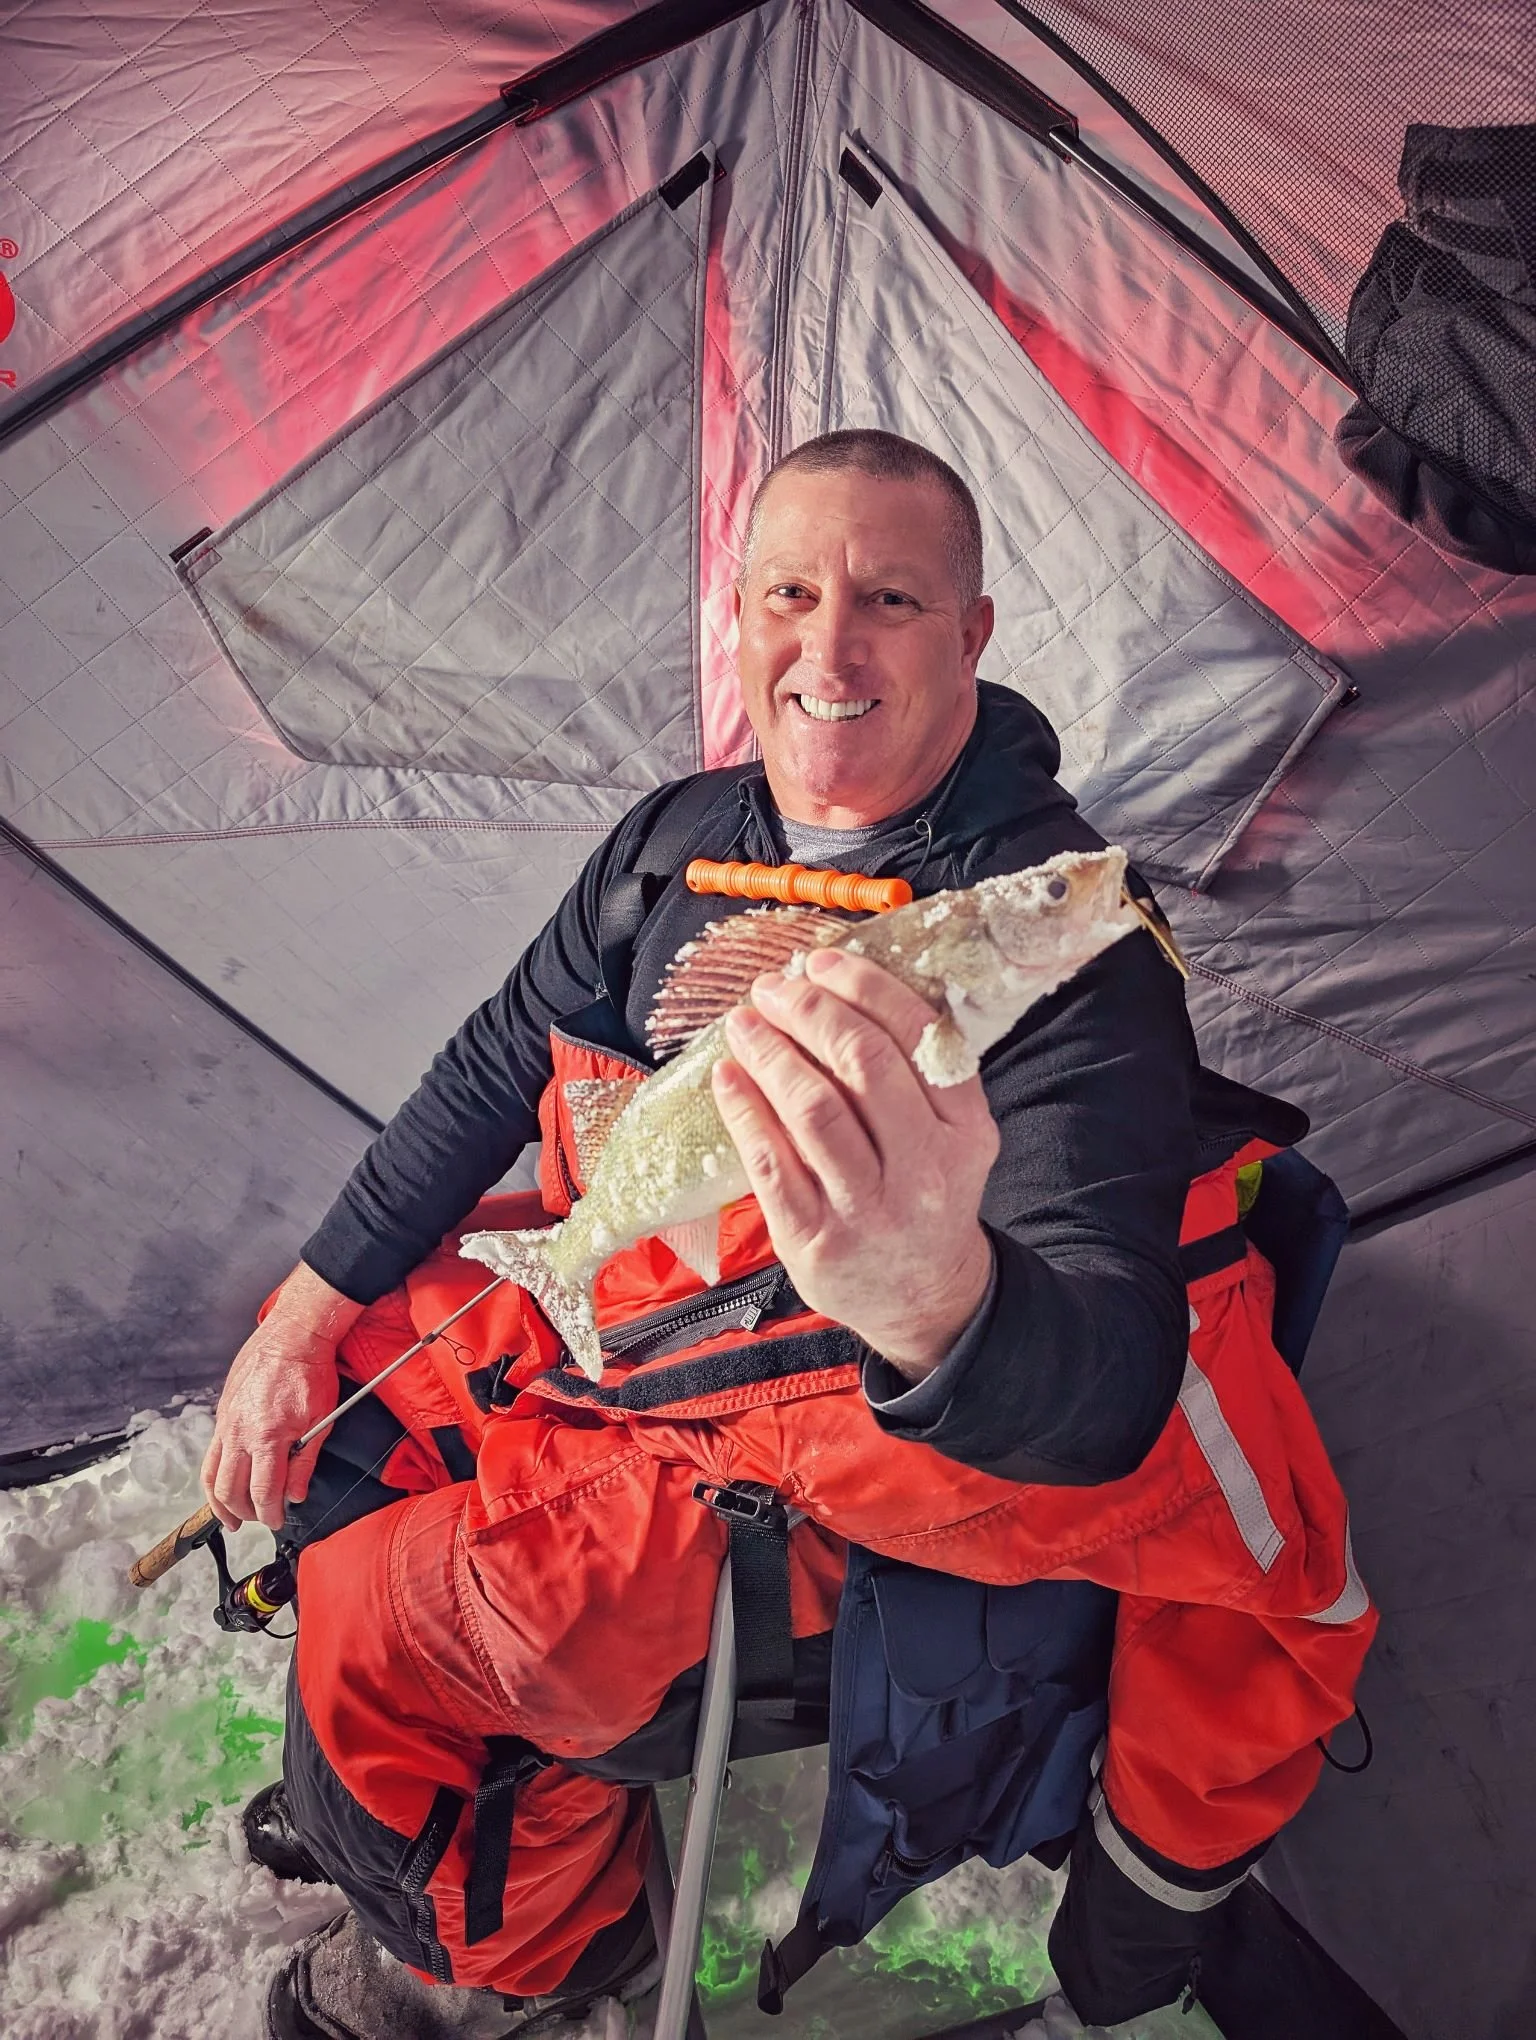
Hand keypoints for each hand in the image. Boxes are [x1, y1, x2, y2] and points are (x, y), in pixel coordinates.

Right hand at [200, 1265, 359, 1530]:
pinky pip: (211, 1453)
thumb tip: (294, 1495)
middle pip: (231, 1490)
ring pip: (212, 1475)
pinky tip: (223, 1484)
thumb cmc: (311, 1372)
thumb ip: (305, 1462)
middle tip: (258, 1520)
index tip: (276, 1521)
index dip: (268, 1513)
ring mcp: (227, 1423)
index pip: (262, 1492)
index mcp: (268, 1437)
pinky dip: (214, 1476)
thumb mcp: (321, 1421)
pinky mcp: (222, 1413)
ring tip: (230, 1518)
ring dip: (220, 1502)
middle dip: (244, 1513)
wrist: (294, 1334)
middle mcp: (240, 1433)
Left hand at [711, 947, 997, 1381]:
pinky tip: (728, 1077)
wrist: (926, 1301)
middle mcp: (925, 1169)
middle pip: (863, 1064)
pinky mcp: (815, 1238)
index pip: (919, 1037)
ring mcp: (868, 1208)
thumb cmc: (924, 1197)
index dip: (865, 988)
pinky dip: (744, 1109)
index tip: (823, 963)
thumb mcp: (950, 1137)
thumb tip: (844, 987)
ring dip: (771, 1053)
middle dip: (810, 1011)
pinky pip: (771, 1160)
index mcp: (966, 1130)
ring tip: (744, 1024)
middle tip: (773, 989)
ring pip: (813, 1108)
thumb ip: (917, 1074)